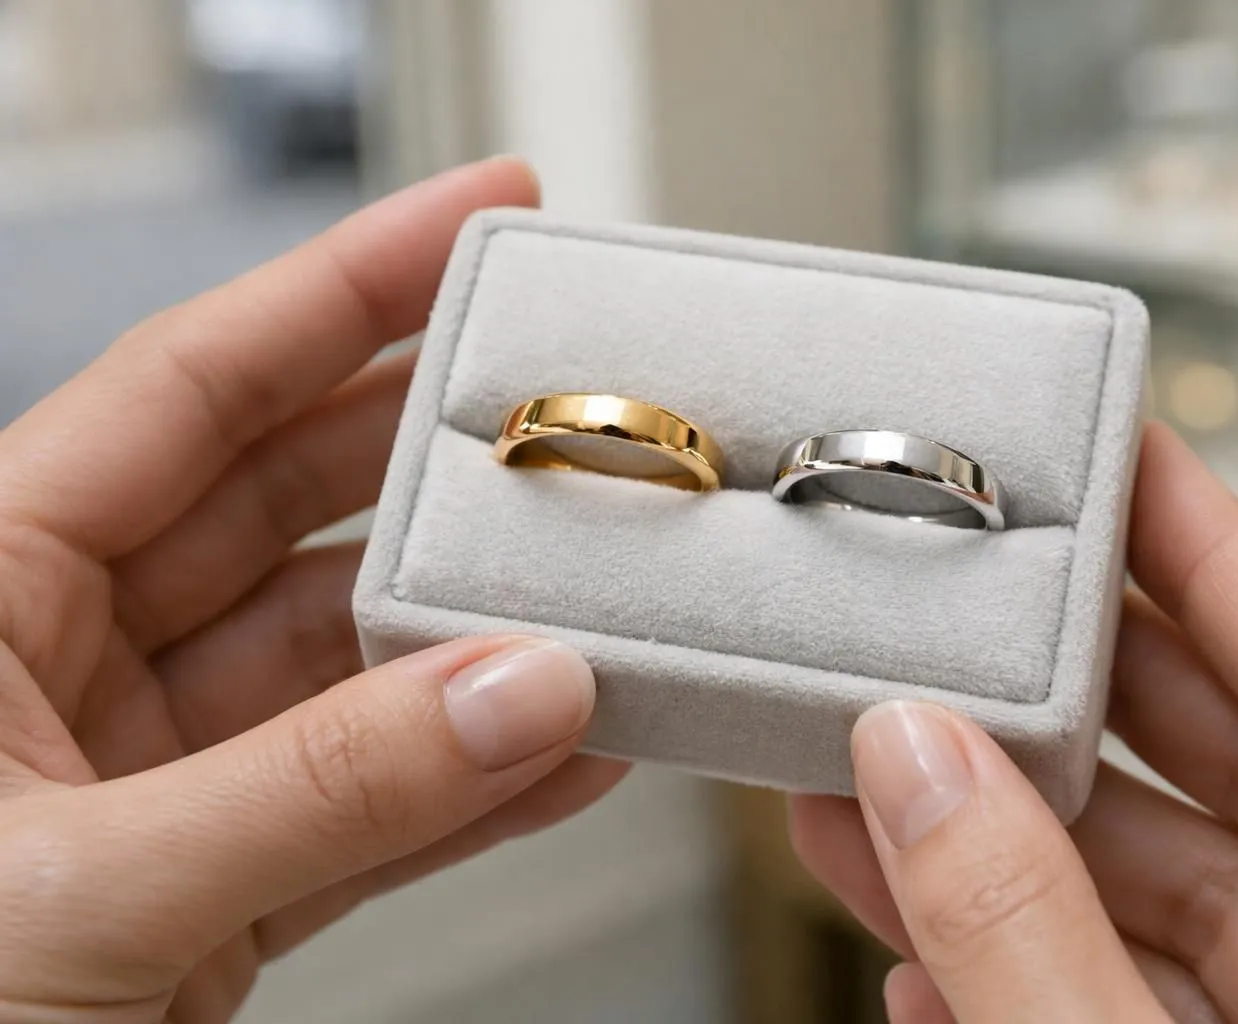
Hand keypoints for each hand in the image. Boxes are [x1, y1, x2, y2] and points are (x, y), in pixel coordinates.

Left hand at [0, 159, 628, 1022]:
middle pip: (288, 505)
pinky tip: (565, 752)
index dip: (341, 287)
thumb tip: (518, 696)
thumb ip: (315, 794)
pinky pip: (364, 805)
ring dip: (475, 648)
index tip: (472, 221)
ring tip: (598, 600)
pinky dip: (467, 788)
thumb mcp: (71, 899)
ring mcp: (146, 779)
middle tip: (569, 408)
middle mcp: (60, 664)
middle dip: (436, 456)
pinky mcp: (208, 890)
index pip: (190, 387)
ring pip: (344, 665)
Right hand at [791, 423, 1237, 1022]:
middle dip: (1074, 693)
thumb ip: (1025, 929)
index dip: (1218, 547)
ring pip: (1159, 903)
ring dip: (1001, 850)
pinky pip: (1130, 1006)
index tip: (1130, 456)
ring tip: (870, 792)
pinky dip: (1021, 973)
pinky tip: (924, 958)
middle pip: (1234, 772)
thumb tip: (916, 764)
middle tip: (974, 612)